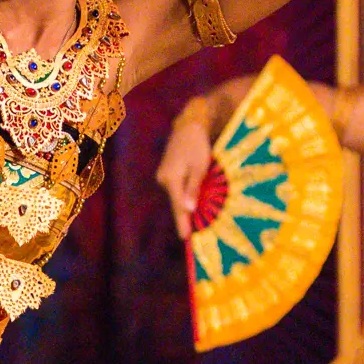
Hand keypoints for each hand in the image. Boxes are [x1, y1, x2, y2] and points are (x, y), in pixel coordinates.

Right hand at [155, 112, 215, 239]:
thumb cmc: (197, 145)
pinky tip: (188, 204)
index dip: (182, 223)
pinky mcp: (166, 171)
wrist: (188, 125)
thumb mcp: (200, 167)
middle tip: (188, 234)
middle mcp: (163, 178)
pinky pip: (175, 188)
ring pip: (175, 195)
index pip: (177, 206)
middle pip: (175, 202)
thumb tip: (188, 209)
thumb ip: (193, 188)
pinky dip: (182, 196)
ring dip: (183, 206)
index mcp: (171, 179)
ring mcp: (163, 175)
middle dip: (182, 217)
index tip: (185, 238)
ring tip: (190, 223)